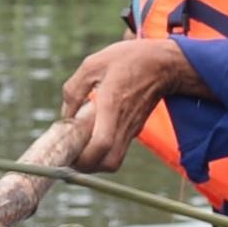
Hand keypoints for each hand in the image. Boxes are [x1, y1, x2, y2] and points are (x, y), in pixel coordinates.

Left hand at [60, 39, 211, 172]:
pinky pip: (117, 151)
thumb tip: (65, 115)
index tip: (68, 150)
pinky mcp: (134, 130)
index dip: (84, 155)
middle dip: (86, 166)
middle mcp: (124, 123)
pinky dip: (102, 153)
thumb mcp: (93, 65)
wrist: (163, 64)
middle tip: (70, 153)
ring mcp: (131, 129)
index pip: (103, 143)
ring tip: (78, 148)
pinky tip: (90, 137)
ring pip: (113, 161)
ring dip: (94, 162)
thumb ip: (74, 90)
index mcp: (112, 104)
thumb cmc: (127, 60)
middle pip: (109, 163)